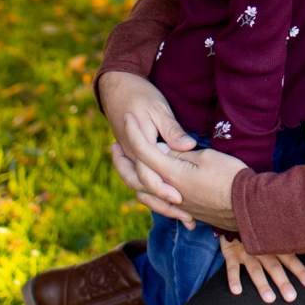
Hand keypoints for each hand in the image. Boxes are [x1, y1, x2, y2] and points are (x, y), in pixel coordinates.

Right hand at [98, 72, 193, 208]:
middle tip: (188, 218)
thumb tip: (186, 146)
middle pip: (144, 188)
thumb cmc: (140, 95)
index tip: (180, 200)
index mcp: (137, 147)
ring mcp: (132, 157)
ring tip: (185, 217)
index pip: (148, 175)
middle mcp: (132, 156)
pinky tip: (175, 201)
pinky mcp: (136, 156)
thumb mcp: (158, 109)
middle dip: (164, 204)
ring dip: (160, 203)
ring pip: (142, 187)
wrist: (116, 86)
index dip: (163, 189)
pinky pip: (143, 179)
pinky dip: (156, 191)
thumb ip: (171, 130)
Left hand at [125, 122, 244, 232]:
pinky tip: (147, 192)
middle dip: (121, 161)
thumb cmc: (231, 177)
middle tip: (115, 147)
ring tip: (127, 167)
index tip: (128, 117)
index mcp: (172, 174)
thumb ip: (179, 153)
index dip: (135, 131)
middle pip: (134, 177)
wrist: (249, 207)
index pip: (145, 150)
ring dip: (130, 178)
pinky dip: (147, 196)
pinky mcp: (185, 211)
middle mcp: (168, 191)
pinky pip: (156, 204)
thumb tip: (160, 149)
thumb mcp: (206, 158)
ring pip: (142, 193)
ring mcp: (175, 204)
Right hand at [220, 235, 304, 302]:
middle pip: (274, 268)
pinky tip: (237, 291)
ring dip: (262, 284)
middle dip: (283, 283)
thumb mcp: (270, 236)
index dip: (300, 270)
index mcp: (274, 247)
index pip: (290, 259)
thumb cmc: (256, 233)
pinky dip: (234, 279)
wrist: (232, 218)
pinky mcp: (231, 253)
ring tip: (270, 299)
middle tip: (291, 298)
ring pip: (256, 270)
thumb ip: (283, 245)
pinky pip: (232, 267)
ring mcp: (246, 252)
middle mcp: (262, 250)